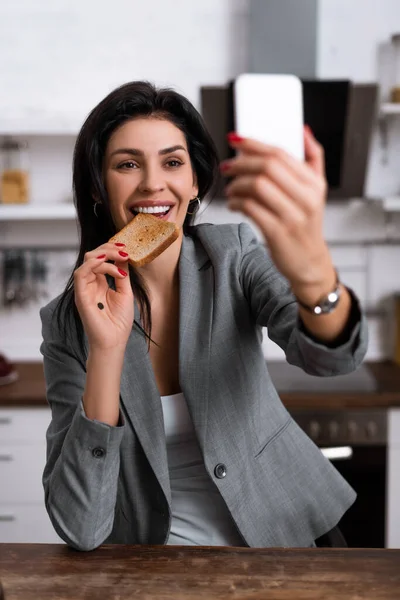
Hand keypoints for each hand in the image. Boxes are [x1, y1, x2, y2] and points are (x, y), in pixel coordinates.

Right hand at [74, 243, 133, 350]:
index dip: (112, 250)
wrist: (114, 341)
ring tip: (120, 256)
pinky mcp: (80, 295)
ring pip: (87, 260)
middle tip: (124, 249)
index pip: (102, 259)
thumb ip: (122, 275)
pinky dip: (95, 264)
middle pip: (93, 256)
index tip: (127, 249)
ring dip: (105, 254)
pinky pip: (81, 273)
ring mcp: (84, 288)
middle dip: (109, 248)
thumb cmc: (119, 322)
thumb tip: (123, 257)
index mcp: (100, 283)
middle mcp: (91, 283)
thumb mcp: (125, 293)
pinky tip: (109, 265)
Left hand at [222, 127, 334, 292]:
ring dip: (237, 184)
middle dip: (241, 163)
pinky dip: (237, 203)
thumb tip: (304, 130)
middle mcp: (306, 198)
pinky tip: (233, 204)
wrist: (309, 264)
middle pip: (267, 167)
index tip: (235, 139)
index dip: (254, 143)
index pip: (281, 154)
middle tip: (228, 166)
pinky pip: (251, 208)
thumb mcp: (317, 191)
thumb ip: (313, 159)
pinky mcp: (277, 233)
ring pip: (257, 186)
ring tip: (231, 189)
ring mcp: (292, 216)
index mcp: (314, 184)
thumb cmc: (306, 225)